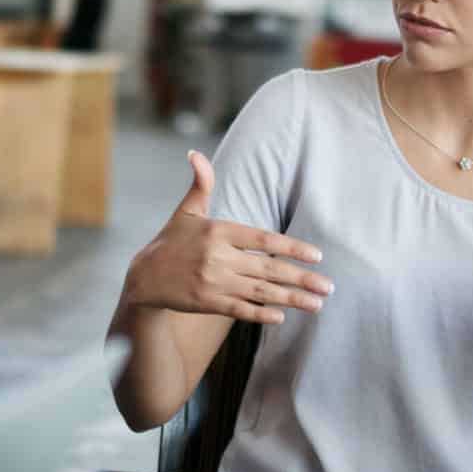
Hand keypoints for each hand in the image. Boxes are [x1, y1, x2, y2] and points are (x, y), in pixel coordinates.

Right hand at [122, 151, 331, 325]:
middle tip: (328, 286)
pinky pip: (241, 310)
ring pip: (261, 292)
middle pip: (269, 269)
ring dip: (292, 299)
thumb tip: (195, 154)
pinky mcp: (208, 303)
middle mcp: (218, 257)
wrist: (143, 278)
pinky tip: (283, 317)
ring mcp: (213, 282)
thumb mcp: (186, 211)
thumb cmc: (171, 241)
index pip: (263, 240)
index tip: (317, 255)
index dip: (292, 247)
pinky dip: (262, 314)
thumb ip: (200, 184)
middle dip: (302, 278)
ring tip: (317, 304)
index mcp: (218, 232)